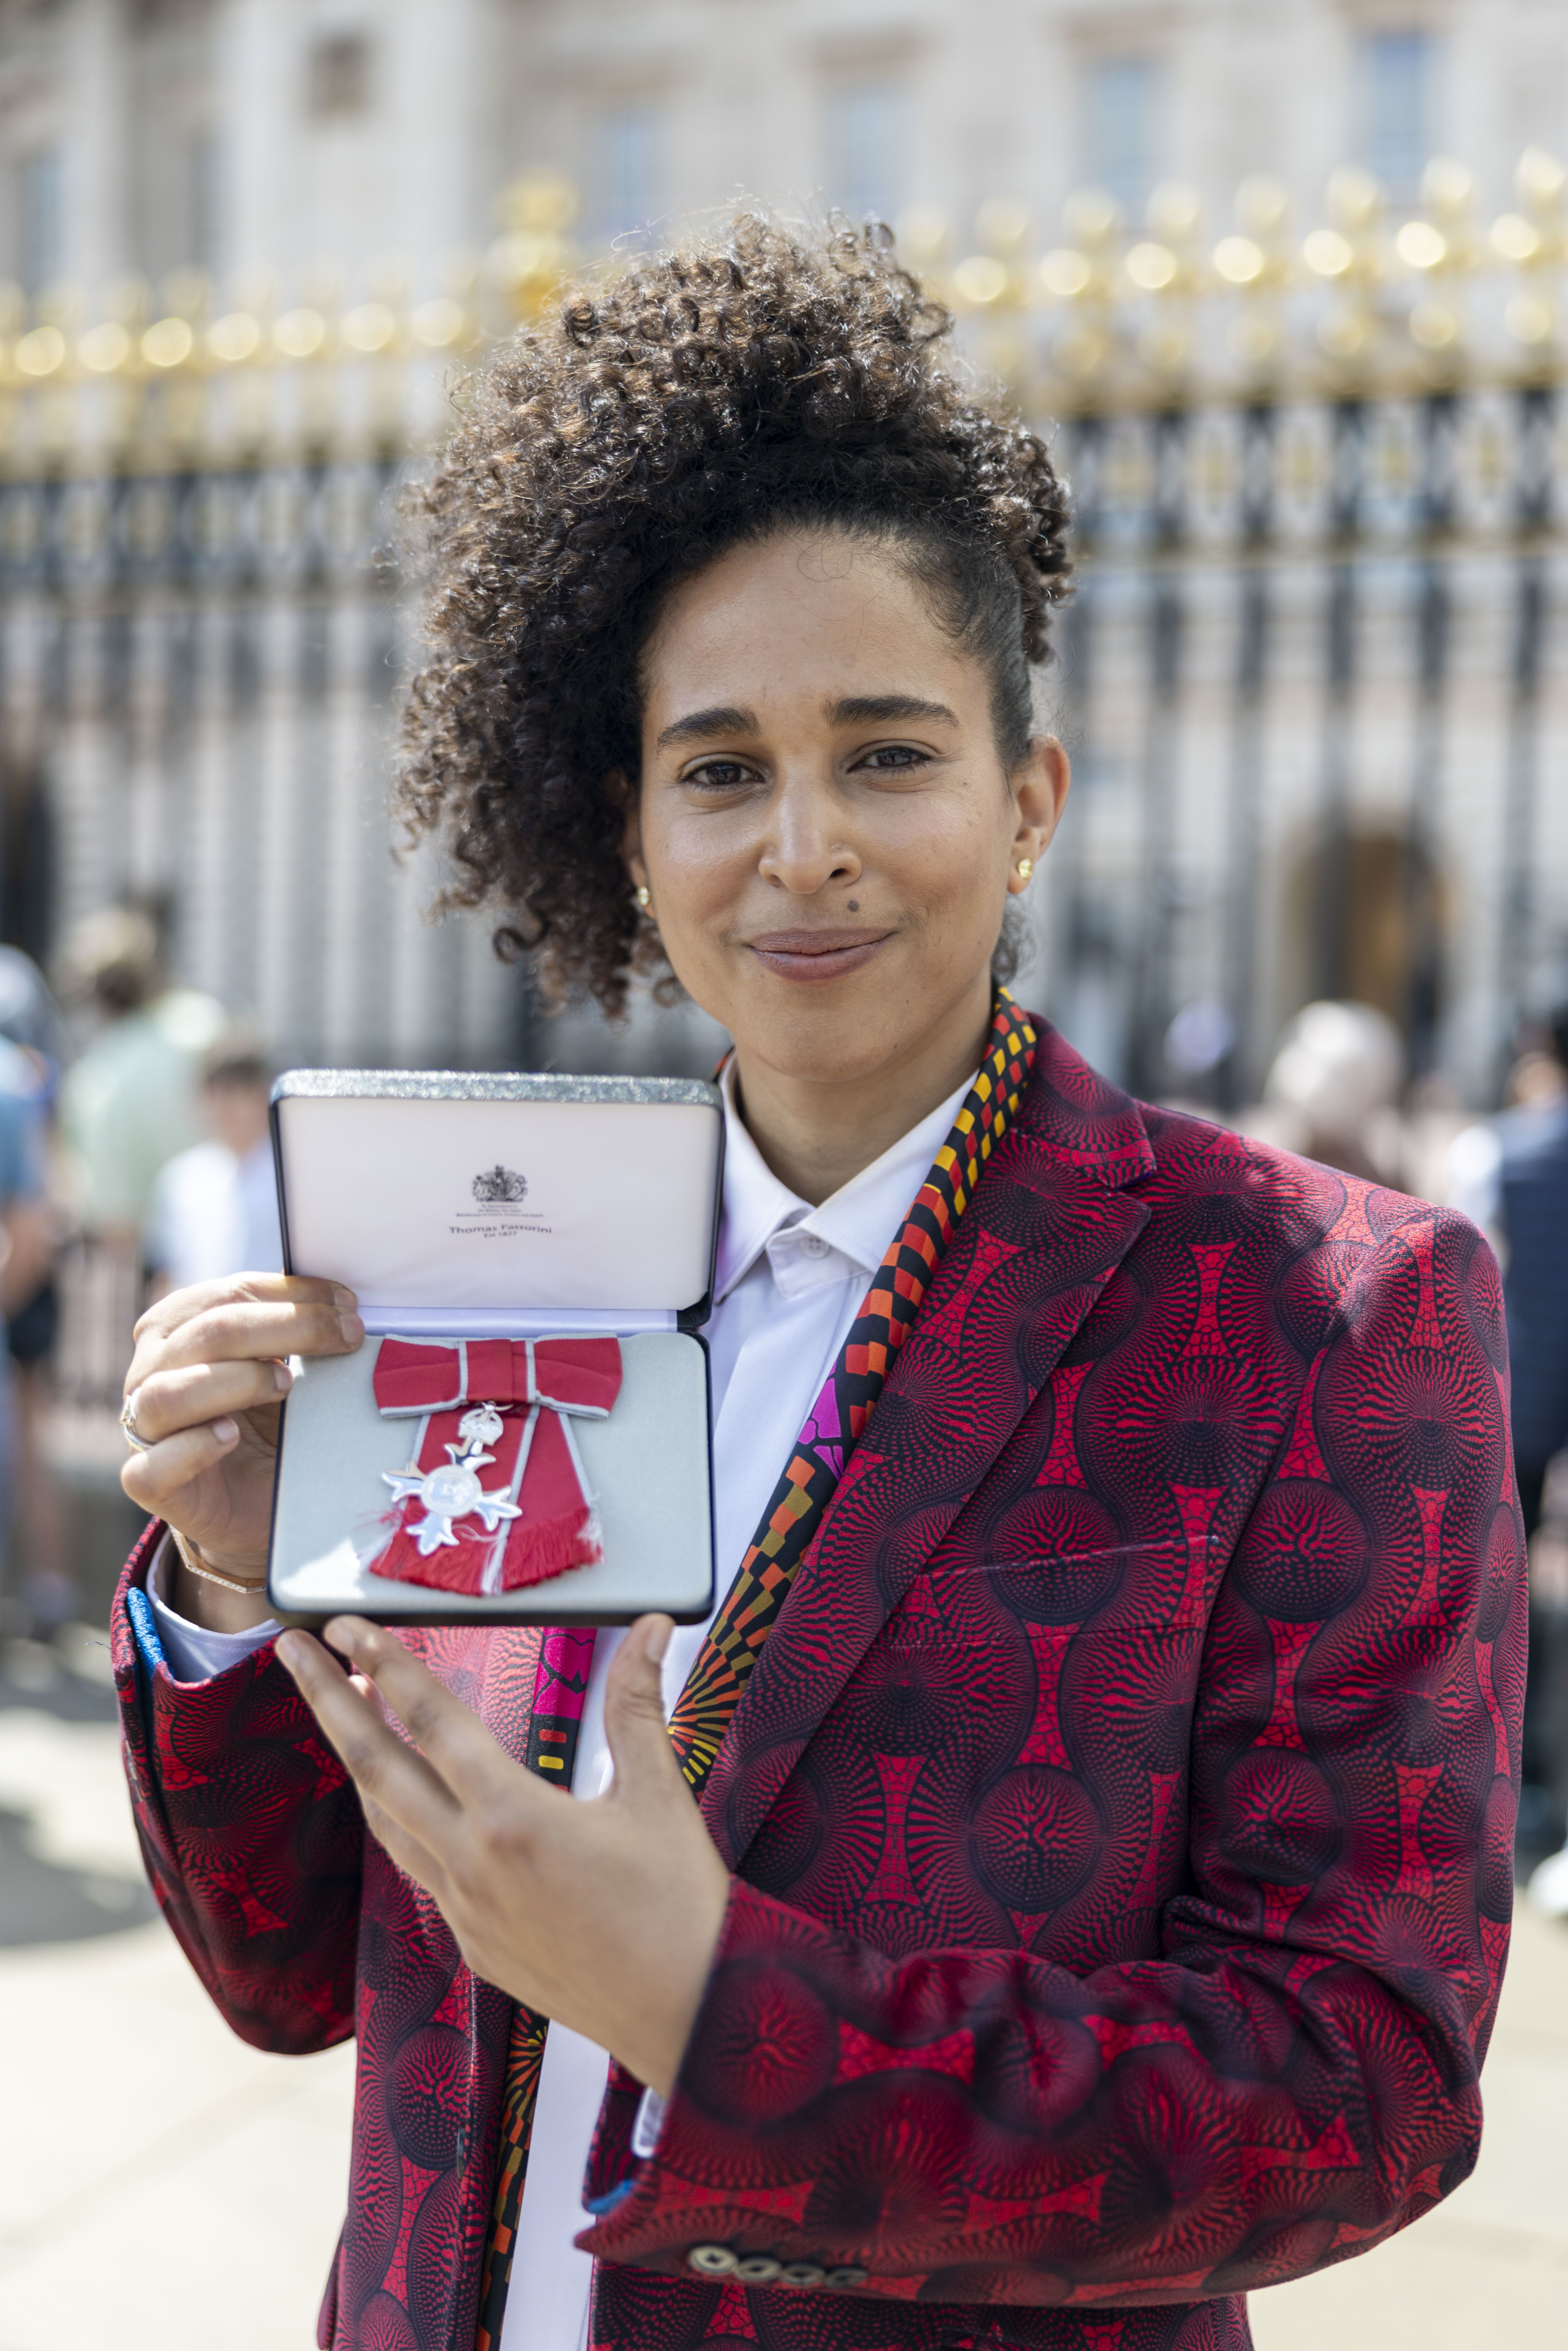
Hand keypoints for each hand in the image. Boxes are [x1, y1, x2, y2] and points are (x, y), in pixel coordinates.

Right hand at [120, 1273, 365, 1629]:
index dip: (294, 1294)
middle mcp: (150, 1371)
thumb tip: (345, 1307)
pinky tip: (230, 1437)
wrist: (257, 1501)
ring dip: (236, 1381)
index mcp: (177, 1328)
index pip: (230, 1294)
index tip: (349, 1304)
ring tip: (286, 1383)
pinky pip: (152, 1468)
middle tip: (347, 1335)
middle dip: (288, 1326)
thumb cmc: (272, 1424)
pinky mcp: (148, 1483)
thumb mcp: (285, 1369)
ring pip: (167, 1393)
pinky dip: (192, 1449)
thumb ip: (295, 1336)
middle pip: (208, 1333)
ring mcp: (141, 1429)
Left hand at [276, 1613, 731, 2094]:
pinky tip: (411, 1803)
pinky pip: (421, 1873)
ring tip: (343, 1714)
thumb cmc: (680, 1905)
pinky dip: (402, 1823)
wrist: (690, 2013)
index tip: (348, 1624)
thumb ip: (638, 1704)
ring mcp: (467, 1911)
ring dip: (359, 1763)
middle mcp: (474, 1863)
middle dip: (329, 1700)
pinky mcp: (476, 1947)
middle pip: (378, 1767)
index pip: (432, 1721)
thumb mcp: (658, 1794)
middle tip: (291, 1649)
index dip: (386, 1664)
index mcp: (515, 1818)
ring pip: (387, 1823)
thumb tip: (655, 1627)